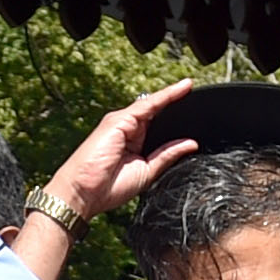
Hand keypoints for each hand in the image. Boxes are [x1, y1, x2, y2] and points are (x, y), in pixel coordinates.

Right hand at [38, 77, 212, 231]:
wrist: (83, 193)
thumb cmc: (108, 188)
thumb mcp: (147, 172)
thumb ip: (167, 155)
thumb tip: (190, 144)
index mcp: (132, 143)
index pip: (156, 126)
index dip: (173, 118)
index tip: (192, 111)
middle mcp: (126, 130)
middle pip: (155, 114)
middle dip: (174, 107)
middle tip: (196, 99)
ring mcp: (122, 123)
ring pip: (152, 105)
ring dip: (172, 95)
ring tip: (190, 86)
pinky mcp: (119, 120)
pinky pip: (147, 105)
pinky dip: (164, 96)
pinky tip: (181, 89)